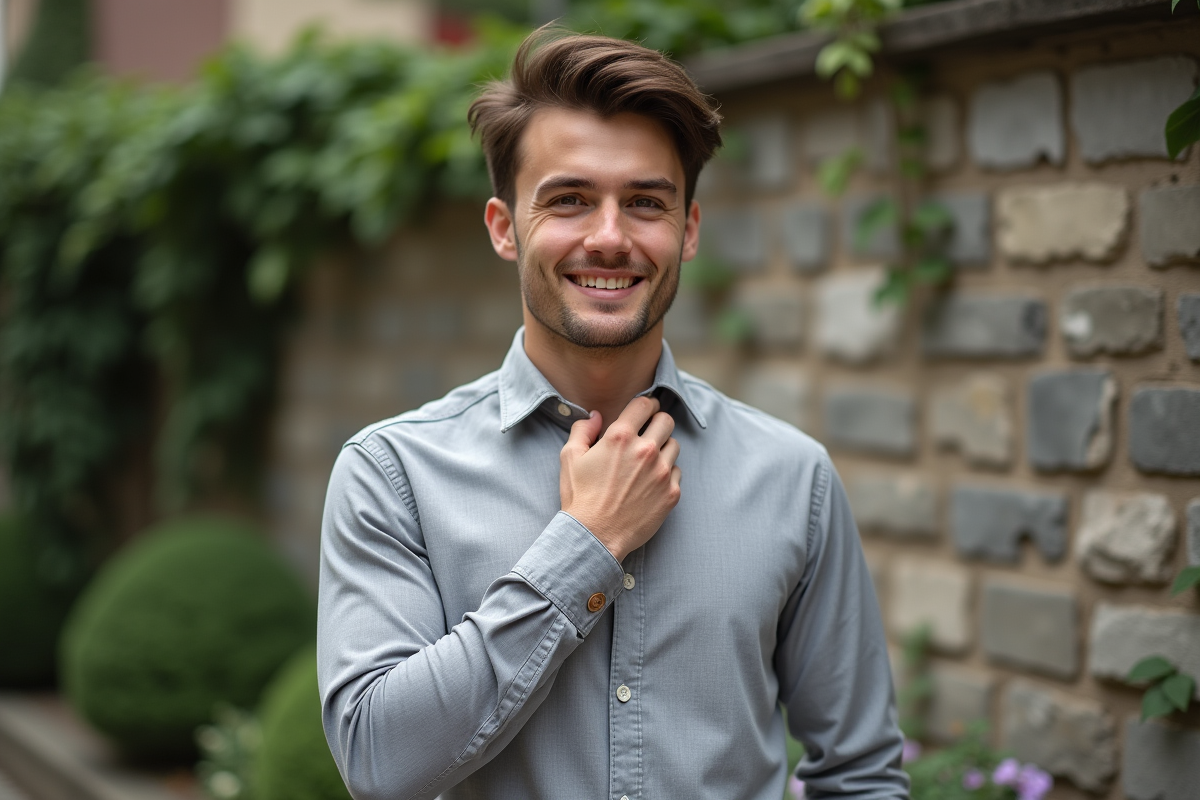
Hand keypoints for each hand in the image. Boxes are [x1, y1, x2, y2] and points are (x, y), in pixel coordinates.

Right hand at [559, 396, 681, 561]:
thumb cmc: (580, 498)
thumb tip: (595, 417)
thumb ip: (583, 430)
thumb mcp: (569, 458)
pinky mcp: (671, 493)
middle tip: (650, 432)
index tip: (647, 409)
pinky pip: (677, 472)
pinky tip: (651, 482)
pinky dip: (666, 473)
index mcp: (620, 437)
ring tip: (648, 461)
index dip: (647, 404)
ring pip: (674, 446)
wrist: (594, 536)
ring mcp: (661, 473)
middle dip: (658, 422)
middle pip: (666, 421)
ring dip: (663, 448)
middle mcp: (645, 451)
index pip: (645, 405)